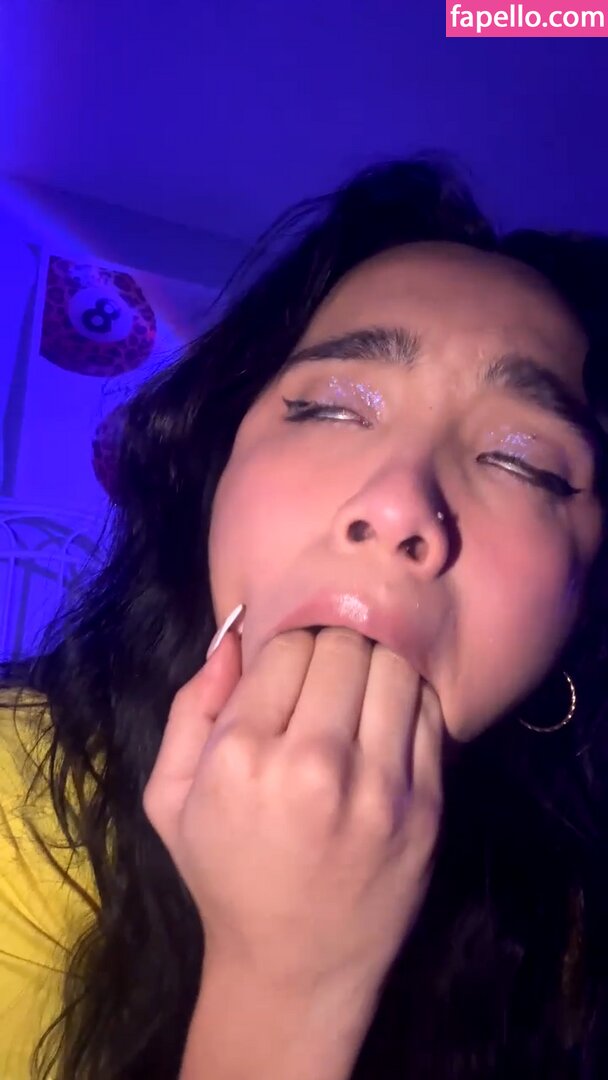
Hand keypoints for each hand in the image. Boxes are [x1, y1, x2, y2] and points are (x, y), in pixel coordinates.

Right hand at [144, 623, 444, 998]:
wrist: (296, 968)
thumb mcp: (170, 798)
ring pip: (393, 669)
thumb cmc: (226, 876)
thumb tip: (232, 638)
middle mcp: (315, 765)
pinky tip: (387, 721)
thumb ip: (190, 709)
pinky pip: (429, 713)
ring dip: (374, 668)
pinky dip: (408, 702)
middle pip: (343, 648)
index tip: (286, 672)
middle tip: (325, 676)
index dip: (285, 650)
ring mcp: (380, 787)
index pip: (286, 647)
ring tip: (358, 693)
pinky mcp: (427, 806)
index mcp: (242, 756)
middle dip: (331, 650)